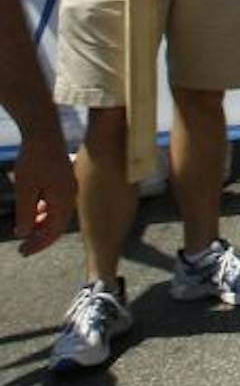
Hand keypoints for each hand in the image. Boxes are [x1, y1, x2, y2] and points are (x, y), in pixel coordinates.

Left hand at [11, 128, 76, 255]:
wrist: (44, 133)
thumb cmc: (34, 160)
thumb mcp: (25, 189)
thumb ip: (25, 213)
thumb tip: (25, 233)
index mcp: (63, 200)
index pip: (53, 230)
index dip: (38, 244)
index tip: (23, 252)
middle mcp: (70, 195)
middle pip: (57, 224)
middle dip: (40, 237)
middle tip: (23, 248)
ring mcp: (69, 187)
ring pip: (56, 214)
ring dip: (41, 224)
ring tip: (25, 231)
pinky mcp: (64, 180)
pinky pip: (56, 203)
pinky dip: (44, 211)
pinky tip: (32, 211)